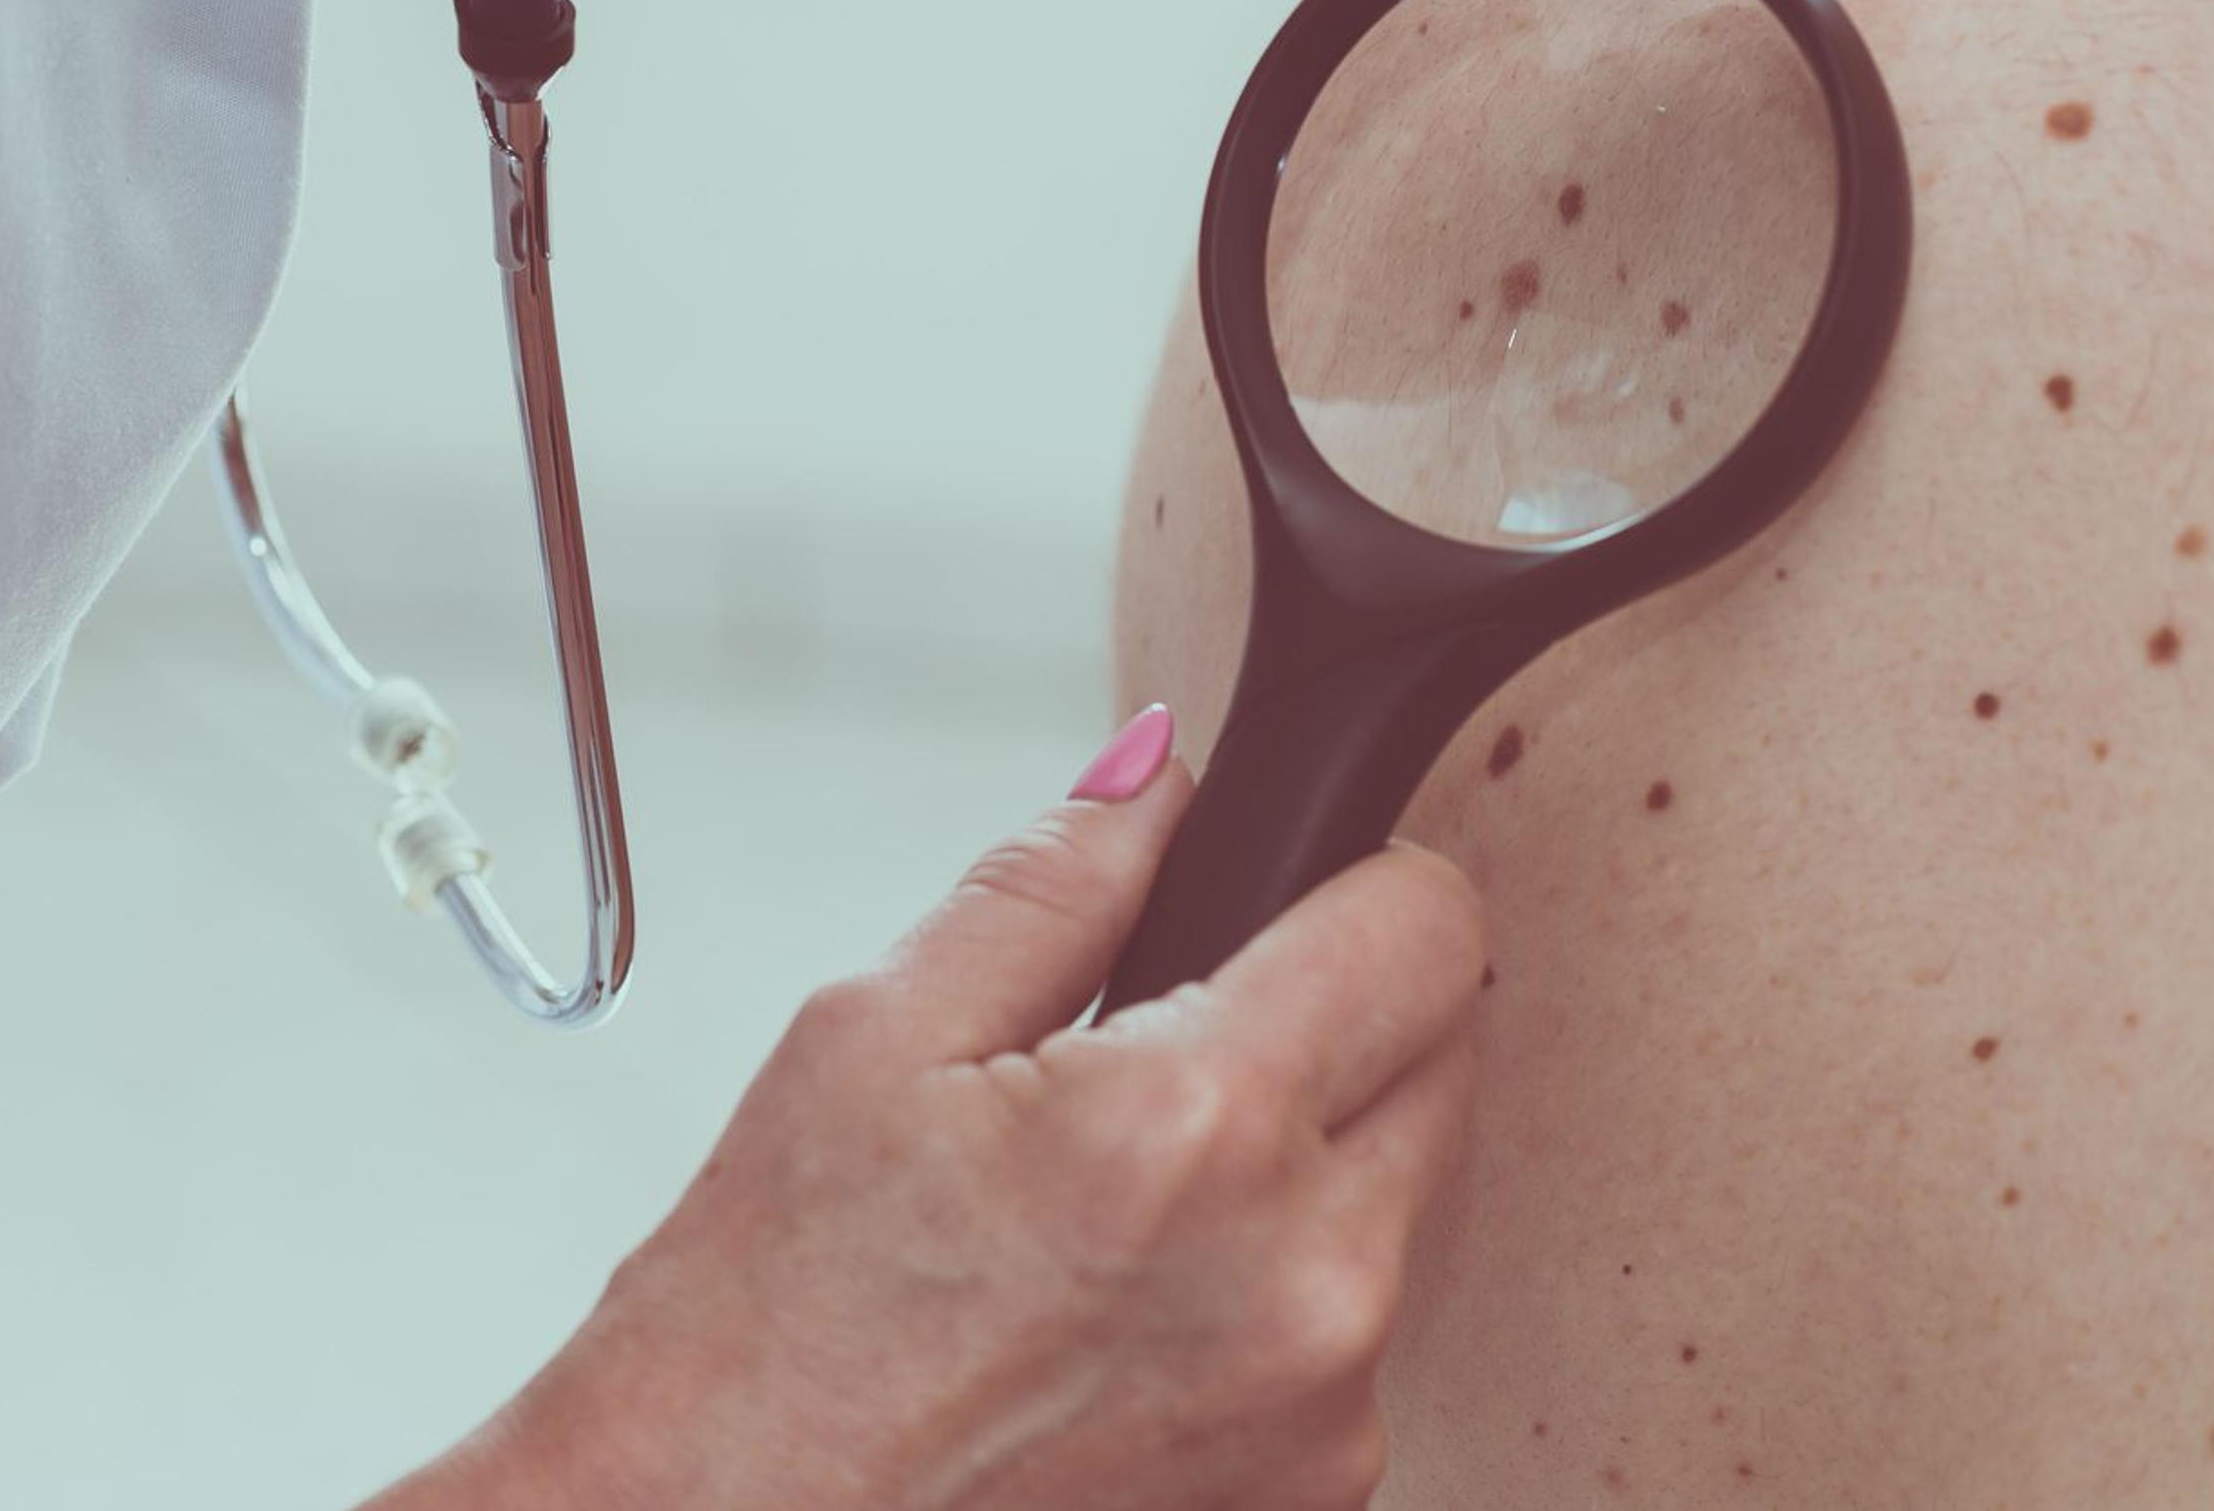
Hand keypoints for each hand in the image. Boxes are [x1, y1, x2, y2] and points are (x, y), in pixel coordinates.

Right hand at [405, 706, 1486, 1510]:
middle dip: (1339, 1020)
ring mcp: (1326, 1410)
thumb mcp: (874, 1037)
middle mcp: (1305, 1282)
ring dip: (1316, 1167)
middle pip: (1447, 1056)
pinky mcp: (1318, 1492)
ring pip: (1410, 1200)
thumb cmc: (766, 1330)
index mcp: (1200, 1133)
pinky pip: (1362, 1334)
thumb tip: (1161, 775)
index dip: (1356, 882)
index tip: (1292, 897)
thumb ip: (1056, 880)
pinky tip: (1139, 1305)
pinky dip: (1281, 1296)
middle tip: (1178, 1052)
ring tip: (1131, 1201)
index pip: (1429, 929)